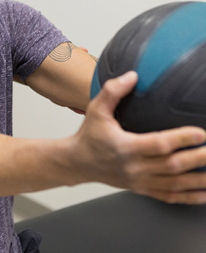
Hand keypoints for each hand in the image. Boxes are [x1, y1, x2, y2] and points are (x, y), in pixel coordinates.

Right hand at [72, 71, 205, 203]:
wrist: (78, 162)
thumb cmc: (89, 135)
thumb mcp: (95, 109)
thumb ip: (112, 91)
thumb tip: (132, 76)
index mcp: (124, 147)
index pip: (158, 144)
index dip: (181, 139)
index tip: (200, 133)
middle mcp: (134, 167)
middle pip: (172, 166)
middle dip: (198, 158)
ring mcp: (140, 181)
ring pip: (176, 184)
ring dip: (200, 180)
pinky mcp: (142, 189)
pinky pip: (170, 196)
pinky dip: (190, 197)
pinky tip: (204, 193)